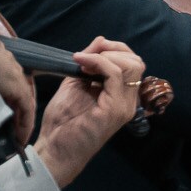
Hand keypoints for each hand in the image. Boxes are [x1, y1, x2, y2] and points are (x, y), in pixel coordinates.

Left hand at [35, 39, 147, 189]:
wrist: (54, 150)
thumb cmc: (62, 123)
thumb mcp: (74, 84)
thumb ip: (88, 65)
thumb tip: (100, 40)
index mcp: (121, 95)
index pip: (132, 63)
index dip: (114, 50)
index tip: (88, 52)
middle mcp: (129, 99)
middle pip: (136, 61)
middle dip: (113, 49)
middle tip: (86, 56)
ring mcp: (125, 105)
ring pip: (131, 66)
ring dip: (105, 56)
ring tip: (82, 61)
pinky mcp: (115, 109)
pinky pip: (115, 76)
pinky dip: (98, 63)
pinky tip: (80, 64)